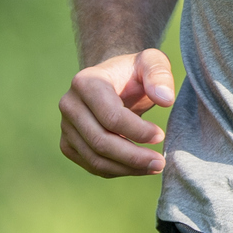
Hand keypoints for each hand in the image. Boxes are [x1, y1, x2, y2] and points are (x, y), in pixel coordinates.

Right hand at [58, 49, 176, 176]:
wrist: (115, 80)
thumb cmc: (135, 71)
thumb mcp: (152, 62)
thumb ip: (160, 75)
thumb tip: (166, 100)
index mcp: (86, 82)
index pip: (111, 116)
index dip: (137, 131)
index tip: (160, 136)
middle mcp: (69, 105)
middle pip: (100, 141)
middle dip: (133, 156)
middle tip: (161, 162)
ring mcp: (66, 126)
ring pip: (94, 158)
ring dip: (126, 168)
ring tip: (154, 167)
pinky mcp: (68, 143)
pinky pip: (90, 164)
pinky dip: (116, 170)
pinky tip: (139, 168)